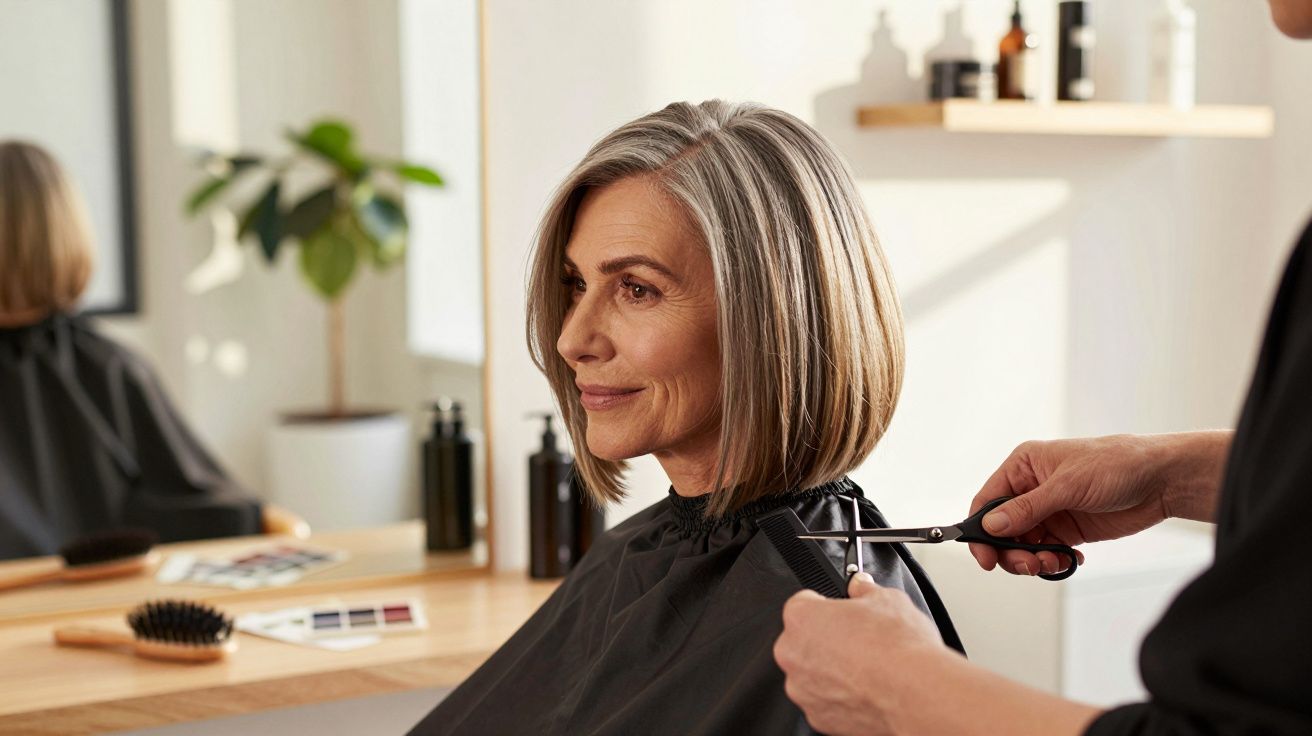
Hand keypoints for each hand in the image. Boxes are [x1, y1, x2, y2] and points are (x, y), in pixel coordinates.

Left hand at [774, 574, 943, 735]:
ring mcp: (803, 690)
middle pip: (804, 642)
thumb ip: (864, 590)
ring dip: (831, 671)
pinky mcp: (818, 718)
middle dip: (826, 640)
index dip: (826, 606)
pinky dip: (840, 697)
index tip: (841, 612)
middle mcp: (793, 655)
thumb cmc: (899, 648)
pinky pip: (824, 702)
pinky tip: (866, 690)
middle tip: (859, 641)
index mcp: (802, 618)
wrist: (916, 694)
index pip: (803, 604)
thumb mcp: (888, 599)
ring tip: (866, 668)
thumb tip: (861, 586)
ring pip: (813, 675)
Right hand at [970, 432, 1229, 576]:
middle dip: (1011, 552)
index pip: (987, 501)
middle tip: (1028, 565)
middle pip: (1002, 529)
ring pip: (1023, 545)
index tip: (985, 556)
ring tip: (1052, 563)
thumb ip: (1028, 508)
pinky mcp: (1067, 530)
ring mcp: (1049, 511)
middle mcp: (1031, 489)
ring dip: (1033, 560)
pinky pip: (1047, 553)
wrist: (1161, 480)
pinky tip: (1070, 560)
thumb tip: (992, 525)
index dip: (981, 530)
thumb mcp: (1068, 485)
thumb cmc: (1117, 464)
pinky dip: (1053, 563)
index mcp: (1023, 467)